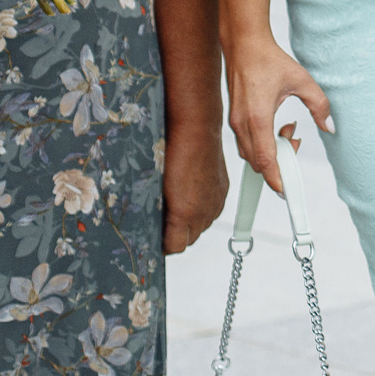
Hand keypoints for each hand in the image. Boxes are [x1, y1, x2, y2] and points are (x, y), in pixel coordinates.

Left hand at [161, 124, 230, 253]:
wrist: (196, 128)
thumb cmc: (171, 152)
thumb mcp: (155, 185)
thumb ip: (156, 210)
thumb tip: (151, 222)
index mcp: (185, 214)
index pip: (175, 247)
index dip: (163, 245)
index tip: (154, 238)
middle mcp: (204, 212)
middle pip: (189, 240)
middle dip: (176, 235)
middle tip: (162, 223)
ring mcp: (216, 202)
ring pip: (202, 227)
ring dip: (190, 224)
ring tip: (177, 208)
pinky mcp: (223, 191)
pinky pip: (212, 211)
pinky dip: (202, 210)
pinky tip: (192, 197)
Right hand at [224, 37, 332, 192]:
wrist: (244, 45)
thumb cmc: (270, 60)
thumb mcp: (302, 81)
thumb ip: (319, 105)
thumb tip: (329, 127)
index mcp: (258, 118)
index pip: (266, 160)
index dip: (276, 179)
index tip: (286, 192)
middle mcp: (242, 124)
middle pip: (258, 162)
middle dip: (280, 161)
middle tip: (296, 141)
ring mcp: (235, 123)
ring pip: (251, 154)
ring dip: (272, 151)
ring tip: (289, 130)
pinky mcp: (234, 119)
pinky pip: (247, 143)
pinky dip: (263, 143)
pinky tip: (278, 125)